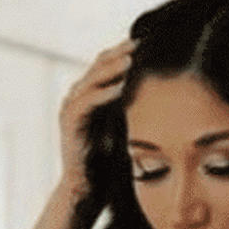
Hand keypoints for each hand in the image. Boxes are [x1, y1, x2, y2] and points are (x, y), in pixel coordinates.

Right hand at [57, 40, 133, 195]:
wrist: (87, 187)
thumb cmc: (108, 159)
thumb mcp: (123, 124)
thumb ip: (131, 104)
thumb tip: (159, 89)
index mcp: (92, 94)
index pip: (107, 63)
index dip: (125, 51)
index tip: (148, 41)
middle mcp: (79, 96)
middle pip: (99, 64)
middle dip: (119, 53)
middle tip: (140, 42)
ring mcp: (71, 107)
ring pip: (91, 79)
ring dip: (111, 68)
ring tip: (131, 60)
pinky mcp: (69, 123)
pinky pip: (86, 102)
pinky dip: (103, 93)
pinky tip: (120, 87)